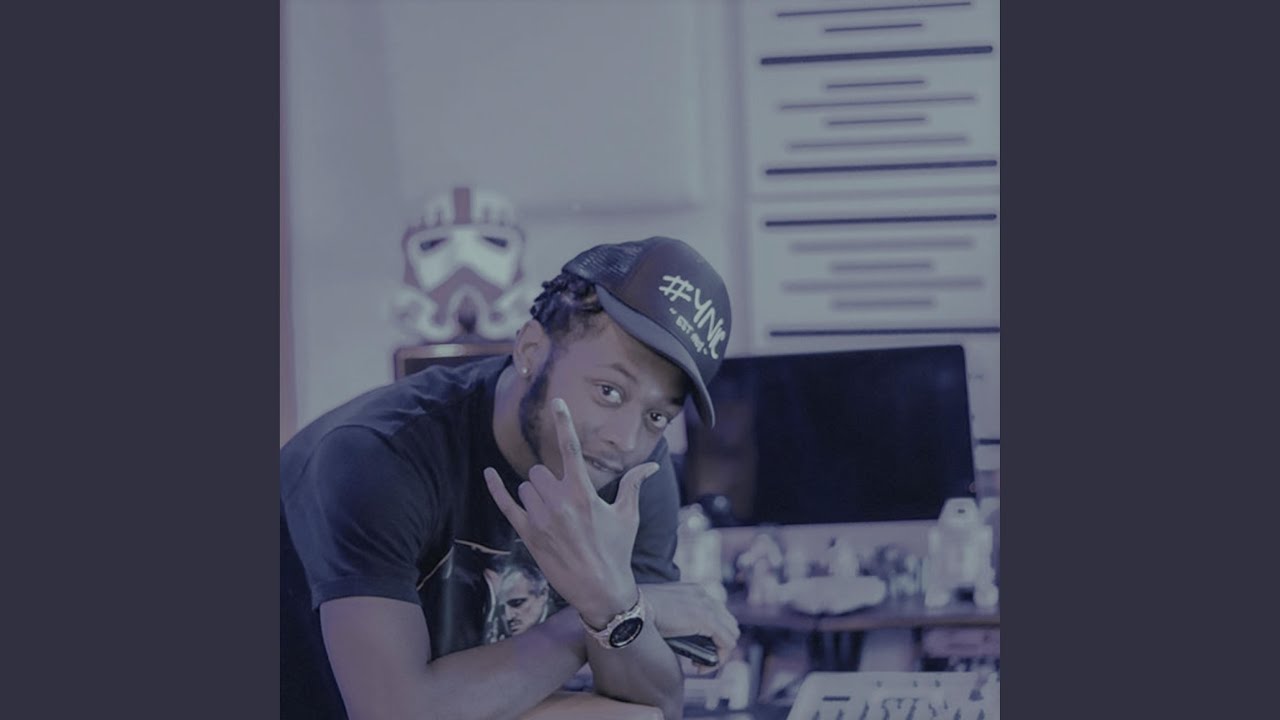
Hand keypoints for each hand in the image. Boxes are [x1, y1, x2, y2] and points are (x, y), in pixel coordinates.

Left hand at [485, 397, 659, 628]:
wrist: (600, 590)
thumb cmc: (616, 550)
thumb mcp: (628, 515)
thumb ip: (634, 484)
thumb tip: (652, 466)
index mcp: (584, 493)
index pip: (571, 449)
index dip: (564, 423)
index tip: (558, 402)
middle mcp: (560, 502)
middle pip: (540, 471)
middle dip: (549, 480)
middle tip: (563, 501)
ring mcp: (541, 519)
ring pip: (526, 486)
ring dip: (535, 493)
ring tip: (552, 514)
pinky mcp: (528, 534)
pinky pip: (506, 504)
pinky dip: (496, 488)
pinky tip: (489, 474)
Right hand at [641, 581, 740, 664]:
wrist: (631, 608)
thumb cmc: (639, 613)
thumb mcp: (664, 612)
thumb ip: (680, 620)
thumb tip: (686, 640)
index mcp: (695, 590)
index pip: (718, 612)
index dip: (713, 635)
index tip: (698, 648)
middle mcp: (705, 595)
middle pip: (729, 623)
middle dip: (719, 644)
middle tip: (699, 659)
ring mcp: (708, 606)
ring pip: (732, 634)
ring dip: (719, 653)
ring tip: (699, 665)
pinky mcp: (707, 619)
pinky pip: (727, 644)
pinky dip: (718, 659)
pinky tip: (700, 668)